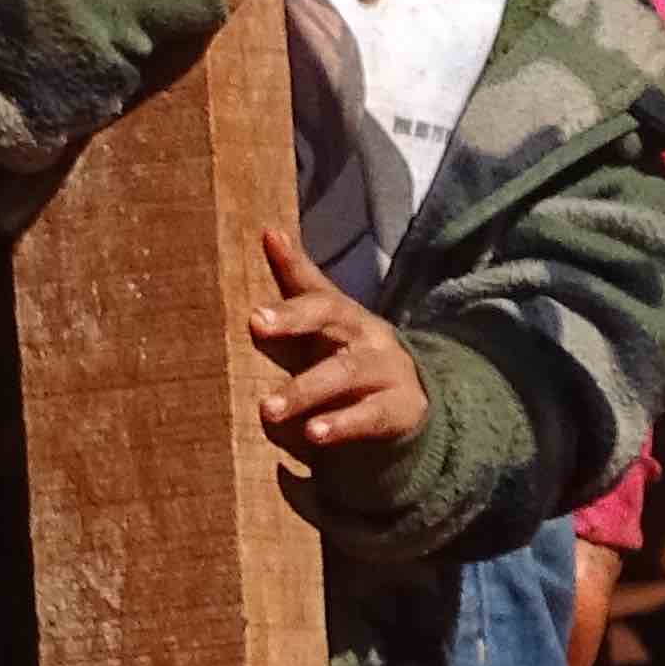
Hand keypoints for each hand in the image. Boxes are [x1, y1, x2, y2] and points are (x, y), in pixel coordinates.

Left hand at [248, 227, 425, 463]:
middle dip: (294, 323)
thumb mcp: (325, 319)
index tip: (254, 315)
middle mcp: (367, 335)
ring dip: (306, 389)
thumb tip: (268, 231)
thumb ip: (297, 279)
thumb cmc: (349, 352)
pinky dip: (343, 424)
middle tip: (255, 328)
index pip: (318, 299)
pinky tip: (314, 434)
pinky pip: (371, 416)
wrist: (410, 398)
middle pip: (333, 320)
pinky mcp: (400, 409)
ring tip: (268, 410)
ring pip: (346, 373)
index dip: (288, 304)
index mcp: (345, 314)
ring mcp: (386, 371)